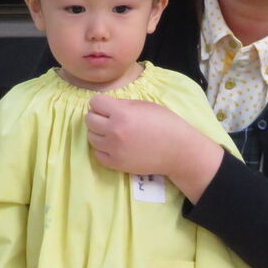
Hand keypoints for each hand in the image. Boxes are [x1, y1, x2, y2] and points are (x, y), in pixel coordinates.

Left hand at [84, 95, 223, 201]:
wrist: (178, 150)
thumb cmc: (165, 124)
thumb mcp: (145, 105)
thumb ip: (122, 105)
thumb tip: (106, 106)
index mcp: (122, 113)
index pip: (94, 102)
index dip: (101, 103)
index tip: (108, 107)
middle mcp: (114, 131)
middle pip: (89, 119)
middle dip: (97, 116)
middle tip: (109, 119)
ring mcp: (114, 149)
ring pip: (91, 137)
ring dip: (99, 133)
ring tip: (112, 133)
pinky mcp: (116, 164)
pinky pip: (98, 154)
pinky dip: (103, 149)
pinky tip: (114, 146)